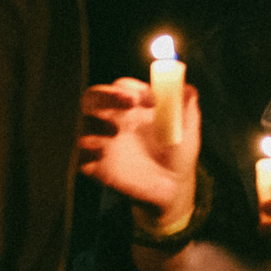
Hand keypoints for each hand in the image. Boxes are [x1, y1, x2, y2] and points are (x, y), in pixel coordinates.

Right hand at [79, 78, 201, 224]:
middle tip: (126, 102)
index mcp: (133, 105)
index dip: (126, 88)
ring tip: (116, 133)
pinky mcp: (99, 166)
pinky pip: (82, 158)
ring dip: (95, 125)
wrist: (173, 186)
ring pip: (84, 125)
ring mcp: (105, 142)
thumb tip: (185, 84)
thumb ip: (186, 100)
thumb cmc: (178, 149)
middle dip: (104, 96)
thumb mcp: (188, 122)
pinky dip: (87, 155)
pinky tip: (103, 158)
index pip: (120, 87)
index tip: (141, 97)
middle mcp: (115, 119)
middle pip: (94, 98)